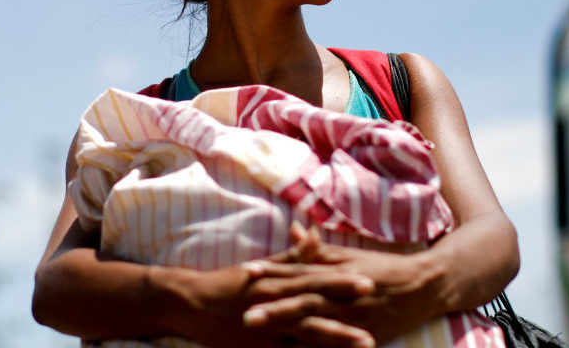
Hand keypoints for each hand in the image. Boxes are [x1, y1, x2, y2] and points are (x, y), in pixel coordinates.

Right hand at [167, 257, 376, 347]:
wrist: (191, 304)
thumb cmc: (230, 283)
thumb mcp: (263, 266)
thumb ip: (293, 255)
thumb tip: (316, 233)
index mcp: (279, 283)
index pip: (317, 281)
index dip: (344, 283)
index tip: (370, 281)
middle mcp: (276, 306)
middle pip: (317, 309)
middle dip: (348, 311)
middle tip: (376, 311)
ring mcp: (268, 331)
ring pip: (309, 337)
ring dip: (338, 340)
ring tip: (367, 342)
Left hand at [244, 224, 443, 343]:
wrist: (424, 287)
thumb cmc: (383, 268)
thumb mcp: (351, 255)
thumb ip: (318, 249)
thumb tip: (291, 229)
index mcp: (339, 272)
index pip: (301, 270)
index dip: (274, 271)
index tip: (247, 272)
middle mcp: (344, 295)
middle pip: (304, 301)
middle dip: (275, 308)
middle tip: (245, 314)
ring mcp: (353, 318)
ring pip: (316, 326)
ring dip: (289, 330)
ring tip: (267, 334)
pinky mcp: (362, 337)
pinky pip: (335, 346)